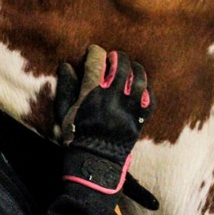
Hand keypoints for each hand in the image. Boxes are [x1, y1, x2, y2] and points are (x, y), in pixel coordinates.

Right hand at [54, 45, 154, 195]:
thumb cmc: (76, 136)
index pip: (96, 61)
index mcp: (91, 94)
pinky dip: (147, 89)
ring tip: (130, 67)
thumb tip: (67, 65)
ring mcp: (129, 108)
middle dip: (117, 57)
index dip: (95, 52)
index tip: (93, 52)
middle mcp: (112, 98)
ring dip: (135, 68)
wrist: (95, 161)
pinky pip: (150, 98)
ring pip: (140, 78)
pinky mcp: (140, 119)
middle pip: (121, 65)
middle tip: (113, 57)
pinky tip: (140, 86)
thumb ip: (65, 87)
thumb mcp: (63, 112)